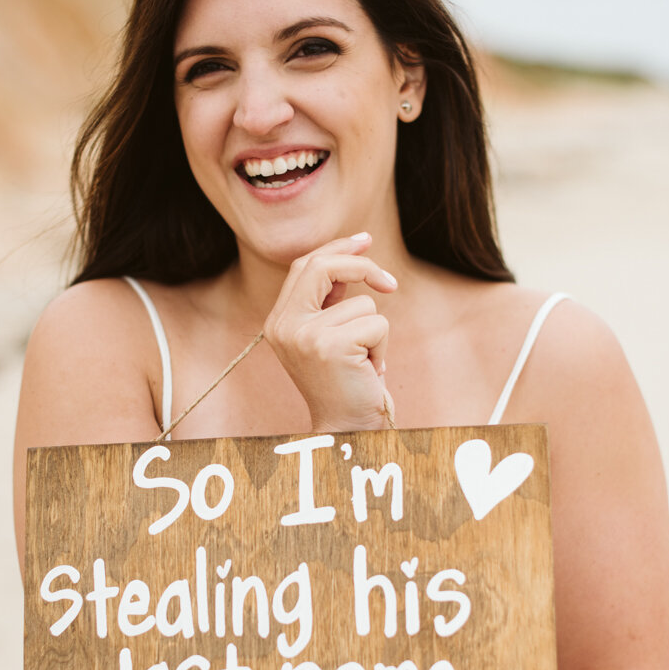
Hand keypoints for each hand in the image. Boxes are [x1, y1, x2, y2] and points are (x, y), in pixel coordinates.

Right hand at [263, 233, 396, 431]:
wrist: (346, 429)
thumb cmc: (346, 383)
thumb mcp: (330, 335)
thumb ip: (331, 300)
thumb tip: (356, 255)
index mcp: (278, 321)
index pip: (304, 266)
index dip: (337, 248)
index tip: (365, 240)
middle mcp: (283, 326)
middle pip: (322, 266)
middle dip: (362, 266)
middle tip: (389, 283)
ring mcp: (305, 335)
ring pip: (363, 303)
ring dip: (375, 331)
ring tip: (363, 361)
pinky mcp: (331, 346)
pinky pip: (376, 324)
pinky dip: (382, 347)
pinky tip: (368, 370)